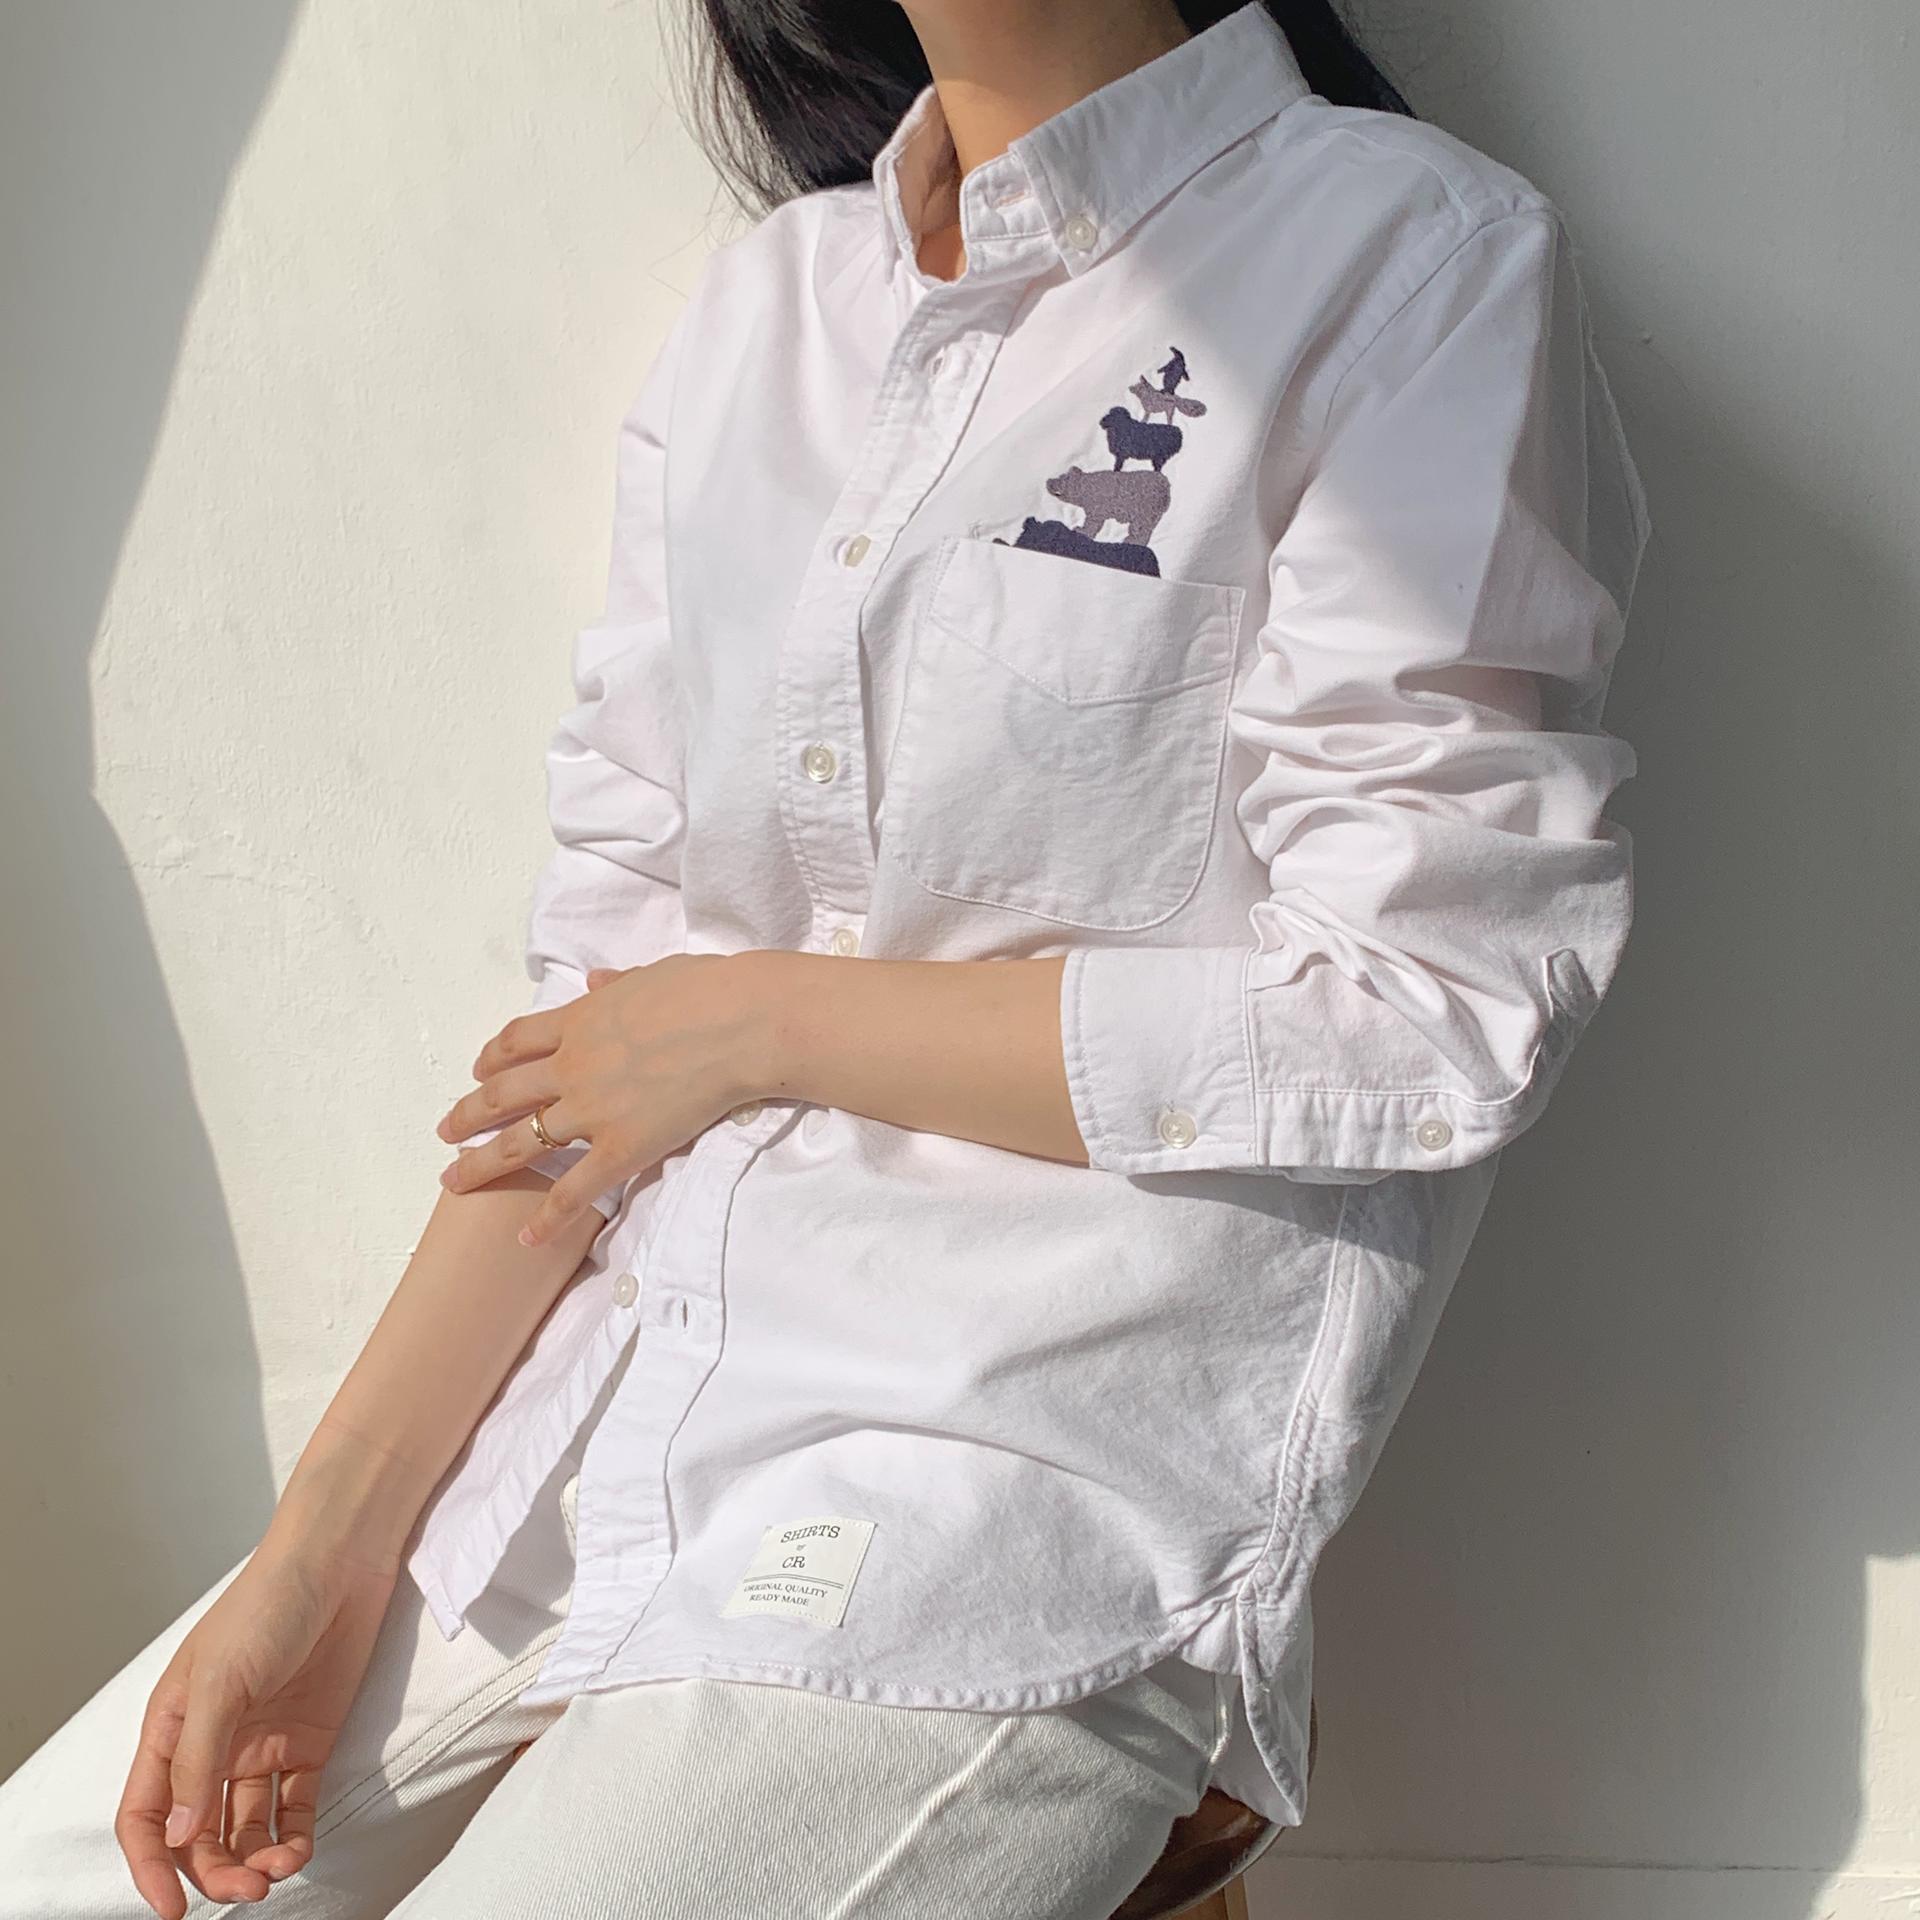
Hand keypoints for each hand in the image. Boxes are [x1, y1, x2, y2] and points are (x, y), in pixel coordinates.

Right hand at [117, 1529, 397, 1916]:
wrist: (340, 1562)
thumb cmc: (268, 1604)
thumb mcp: (221, 1680)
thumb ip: (199, 1758)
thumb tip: (180, 1834)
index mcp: (173, 1728)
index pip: (148, 1816)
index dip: (152, 1865)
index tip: (172, 1910)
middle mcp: (213, 1744)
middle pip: (199, 1832)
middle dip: (214, 1870)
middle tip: (245, 1891)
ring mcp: (262, 1744)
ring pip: (246, 1826)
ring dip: (256, 1859)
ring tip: (280, 1870)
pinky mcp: (309, 1740)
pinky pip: (294, 1805)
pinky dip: (294, 1835)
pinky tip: (299, 1850)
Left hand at [435, 951, 776, 1246]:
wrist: (740, 1023)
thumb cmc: (707, 989)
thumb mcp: (651, 974)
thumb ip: (617, 984)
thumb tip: (596, 979)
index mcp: (579, 1020)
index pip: (517, 1042)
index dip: (491, 1058)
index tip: (477, 1071)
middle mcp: (572, 1066)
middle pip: (502, 1093)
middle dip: (467, 1114)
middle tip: (444, 1131)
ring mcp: (592, 1110)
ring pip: (520, 1142)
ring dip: (480, 1163)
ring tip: (453, 1180)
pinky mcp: (621, 1147)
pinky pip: (574, 1190)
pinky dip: (547, 1216)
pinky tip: (527, 1238)